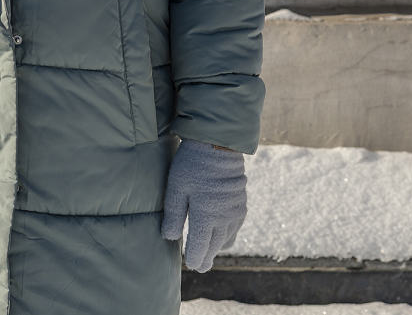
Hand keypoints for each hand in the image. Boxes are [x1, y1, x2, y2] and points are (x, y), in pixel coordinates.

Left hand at [160, 139, 246, 272]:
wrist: (218, 146)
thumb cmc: (192, 166)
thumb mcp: (176, 189)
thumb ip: (173, 215)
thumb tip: (170, 237)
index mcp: (206, 218)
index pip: (200, 248)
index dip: (194, 259)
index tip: (190, 264)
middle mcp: (224, 220)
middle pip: (214, 247)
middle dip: (206, 257)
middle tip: (200, 266)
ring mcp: (235, 213)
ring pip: (227, 240)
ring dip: (217, 247)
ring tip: (208, 251)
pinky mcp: (241, 205)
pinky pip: (235, 229)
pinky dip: (227, 236)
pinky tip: (220, 234)